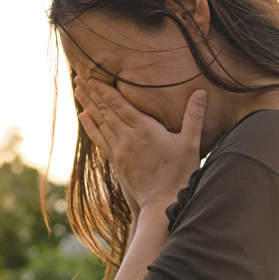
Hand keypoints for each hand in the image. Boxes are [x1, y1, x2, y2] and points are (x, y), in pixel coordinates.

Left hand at [74, 75, 206, 212]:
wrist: (163, 203)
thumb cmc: (180, 174)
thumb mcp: (191, 143)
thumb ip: (194, 116)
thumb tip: (201, 92)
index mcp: (145, 129)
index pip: (120, 104)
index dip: (105, 89)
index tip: (92, 76)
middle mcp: (128, 138)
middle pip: (106, 110)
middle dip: (92, 92)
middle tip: (78, 76)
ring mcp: (120, 150)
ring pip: (100, 122)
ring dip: (88, 104)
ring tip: (77, 90)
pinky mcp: (117, 161)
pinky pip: (100, 139)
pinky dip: (90, 126)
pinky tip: (83, 116)